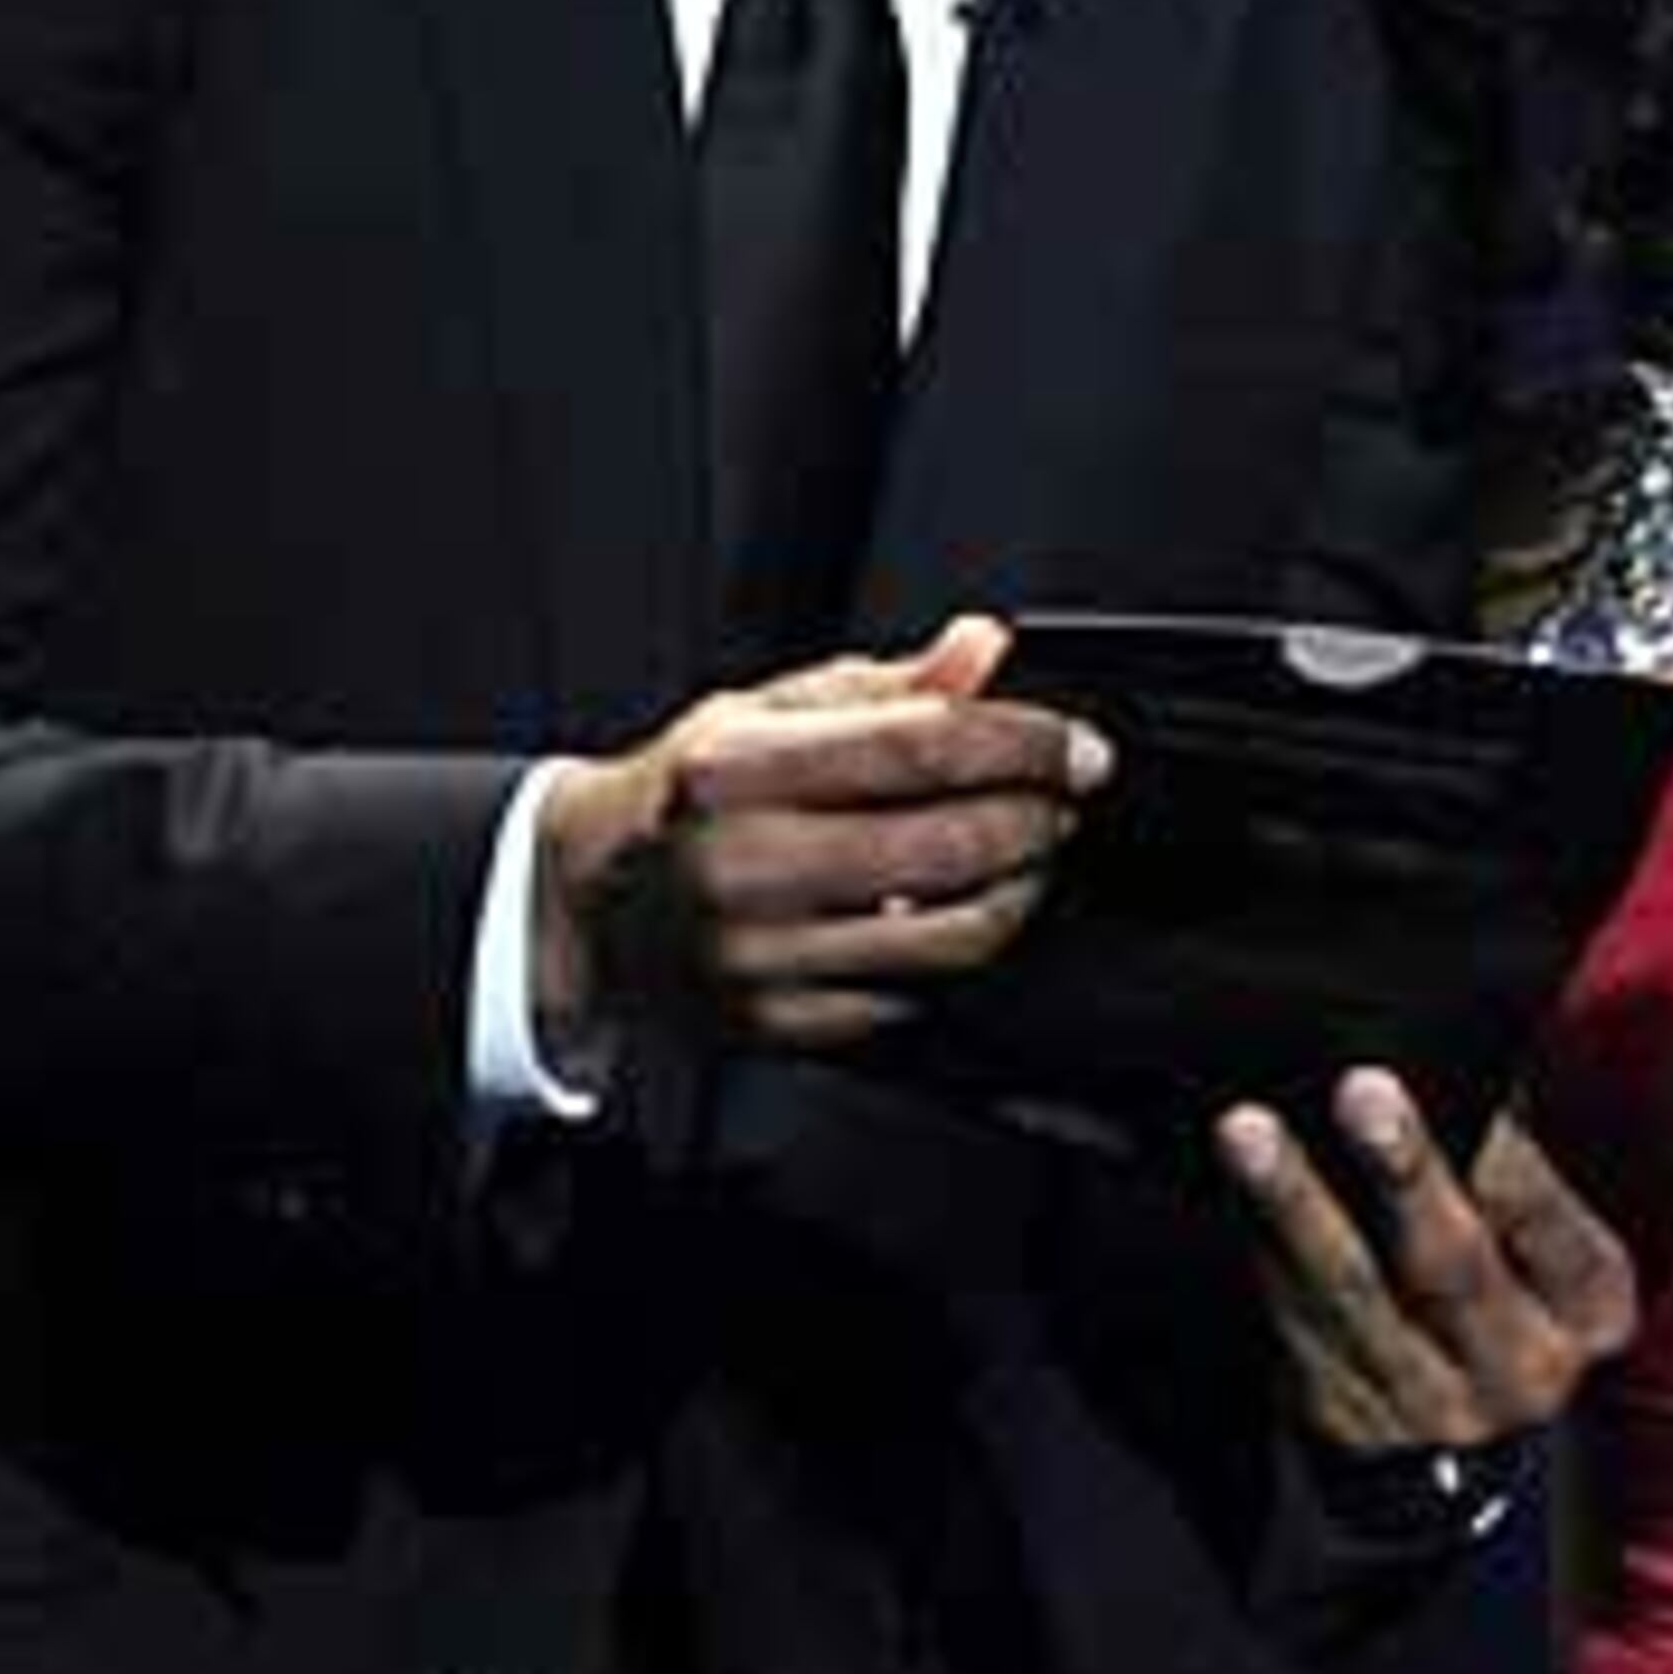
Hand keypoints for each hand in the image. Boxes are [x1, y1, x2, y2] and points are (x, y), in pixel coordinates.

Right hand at [533, 612, 1107, 1073]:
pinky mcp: (779, 1024)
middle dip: (1036, 820)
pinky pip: (914, 994)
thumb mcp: (769, 710)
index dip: (1024, 746)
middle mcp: (745, 866)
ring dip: (1018, 891)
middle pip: (949, 847)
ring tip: (1026, 855)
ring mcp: (761, 957)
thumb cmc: (690, 793)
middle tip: (1062, 800)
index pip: (921, 748)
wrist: (593, 901)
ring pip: (949, 936)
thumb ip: (891, 686)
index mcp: (737, 769)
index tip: (1079, 748)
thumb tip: (985, 649)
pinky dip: (955, 952)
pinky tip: (955, 913)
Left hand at [1216, 1070, 1637, 1458]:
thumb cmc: (1509, 1295)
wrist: (1464, 1456)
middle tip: (1361, 1091)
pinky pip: (1294, 1326)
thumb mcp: (1551, 1252)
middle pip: (1452, 1265)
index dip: (1508, 1158)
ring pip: (1351, 1296)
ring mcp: (1428, 1405)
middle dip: (1403, 1174)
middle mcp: (1518, 1368)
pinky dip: (1261, 1251)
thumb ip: (1514, 1169)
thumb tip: (1464, 1068)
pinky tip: (1232, 1191)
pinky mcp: (1345, 1419)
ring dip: (1293, 1207)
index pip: (1549, 1224)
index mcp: (1588, 1309)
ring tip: (1249, 1132)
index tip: (1471, 1085)